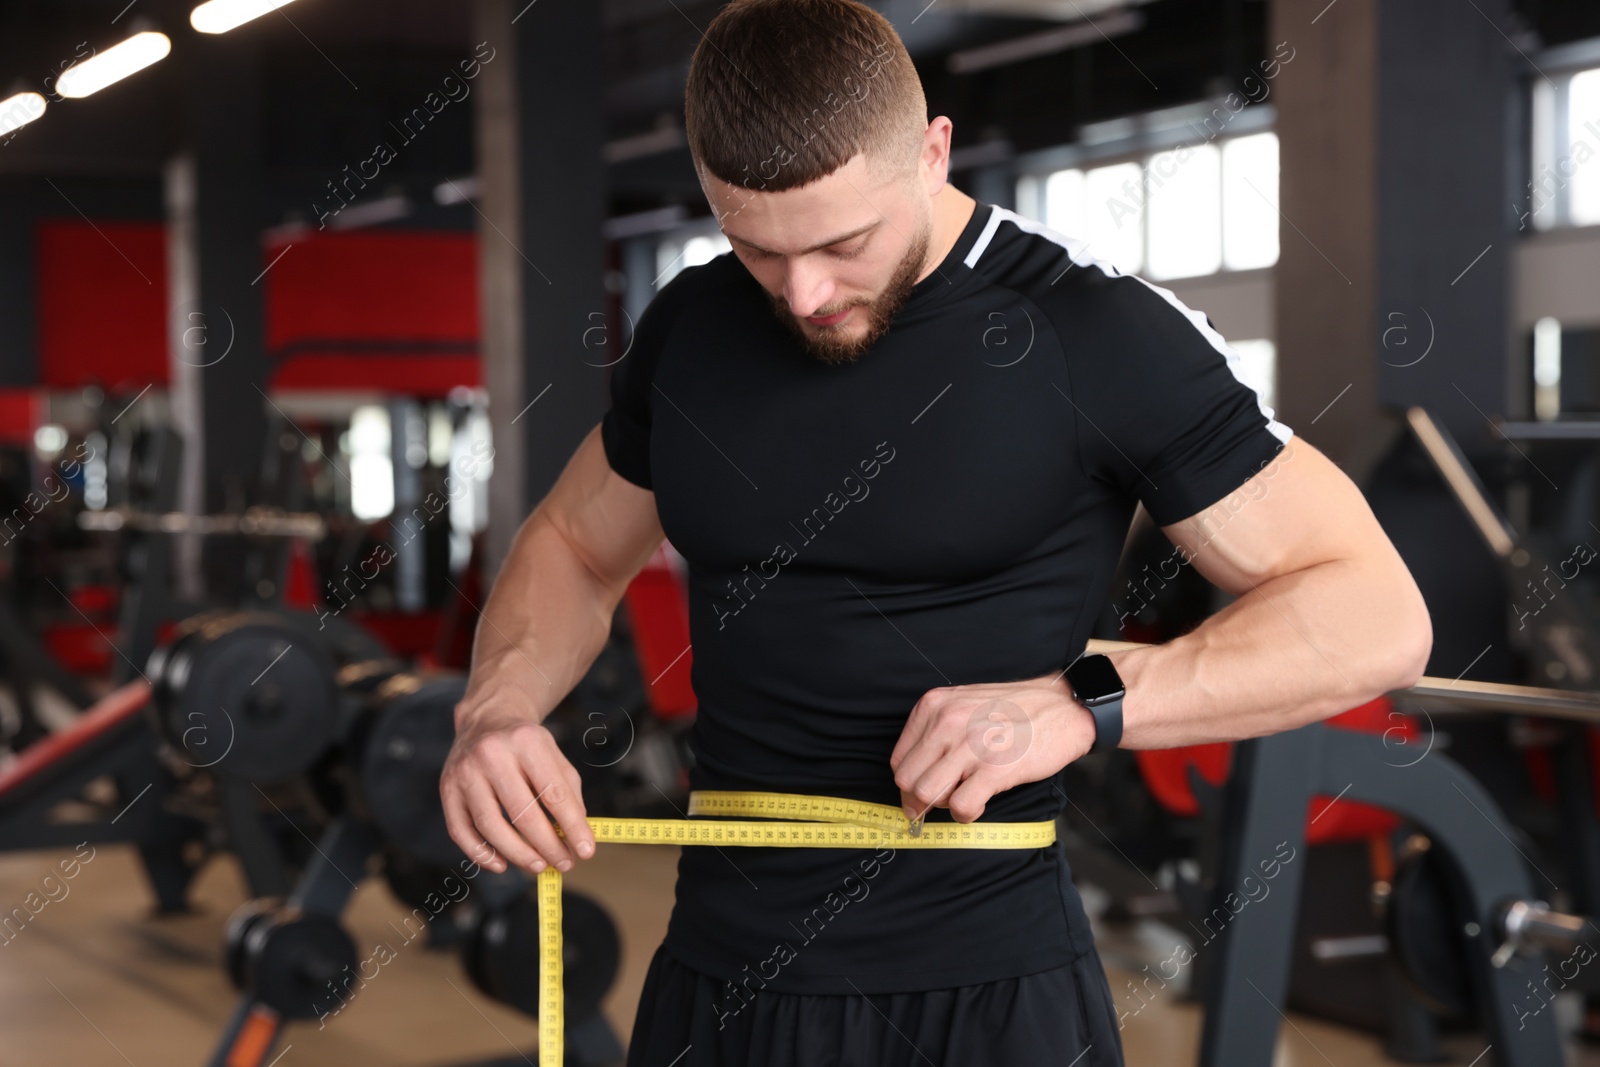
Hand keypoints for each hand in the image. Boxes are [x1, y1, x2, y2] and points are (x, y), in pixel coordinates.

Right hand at [441, 685, 595, 875]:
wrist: (486, 721)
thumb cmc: (526, 746)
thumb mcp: (554, 757)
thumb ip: (568, 795)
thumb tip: (576, 839)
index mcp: (527, 742)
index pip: (553, 793)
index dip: (572, 827)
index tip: (585, 851)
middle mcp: (492, 754)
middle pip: (522, 814)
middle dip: (547, 846)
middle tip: (564, 863)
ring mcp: (465, 772)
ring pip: (491, 826)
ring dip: (518, 854)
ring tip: (539, 866)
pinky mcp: (447, 789)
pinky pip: (461, 831)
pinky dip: (482, 854)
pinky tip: (502, 865)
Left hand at [889, 672, 1096, 823]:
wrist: (1061, 707)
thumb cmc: (1014, 710)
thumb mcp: (963, 704)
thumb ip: (936, 733)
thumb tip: (913, 778)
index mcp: (934, 706)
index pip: (899, 759)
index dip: (909, 782)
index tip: (922, 791)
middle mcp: (947, 722)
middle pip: (907, 780)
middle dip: (918, 800)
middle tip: (938, 803)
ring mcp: (970, 746)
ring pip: (926, 795)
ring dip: (941, 806)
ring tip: (961, 798)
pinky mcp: (995, 769)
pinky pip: (960, 806)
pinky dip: (965, 814)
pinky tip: (978, 803)